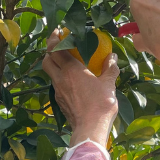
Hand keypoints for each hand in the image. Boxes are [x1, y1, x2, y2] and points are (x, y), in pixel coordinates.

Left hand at [42, 31, 118, 146]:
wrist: (90, 128)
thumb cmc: (101, 104)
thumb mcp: (109, 84)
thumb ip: (110, 68)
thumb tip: (113, 57)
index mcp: (71, 70)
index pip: (55, 48)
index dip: (54, 38)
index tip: (58, 31)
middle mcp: (61, 78)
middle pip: (46, 59)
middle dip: (50, 50)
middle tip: (59, 45)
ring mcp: (58, 90)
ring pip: (50, 73)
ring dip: (53, 64)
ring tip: (64, 62)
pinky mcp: (59, 101)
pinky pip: (56, 84)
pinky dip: (59, 78)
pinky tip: (70, 80)